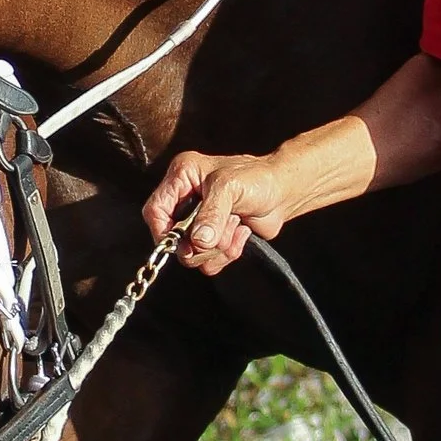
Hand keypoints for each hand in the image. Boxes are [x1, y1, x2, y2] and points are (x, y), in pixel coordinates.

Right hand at [145, 147, 299, 275]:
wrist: (284, 193)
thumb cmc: (258, 179)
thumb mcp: (230, 189)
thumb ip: (211, 214)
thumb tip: (198, 241)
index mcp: (182, 178)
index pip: (155, 210)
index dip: (164, 231)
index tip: (182, 243)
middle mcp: (186, 200)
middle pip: (173, 239)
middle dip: (200, 243)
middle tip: (220, 234)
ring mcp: (199, 222)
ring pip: (193, 254)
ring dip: (218, 247)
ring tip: (236, 226)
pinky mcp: (214, 239)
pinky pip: (209, 262)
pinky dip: (227, 253)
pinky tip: (240, 233)